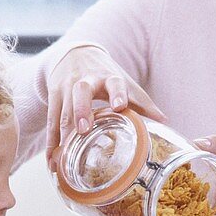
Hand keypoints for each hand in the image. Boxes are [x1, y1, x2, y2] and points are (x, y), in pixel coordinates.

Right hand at [45, 43, 165, 164]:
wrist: (76, 54)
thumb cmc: (105, 73)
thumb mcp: (124, 82)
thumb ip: (141, 102)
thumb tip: (164, 120)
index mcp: (109, 77)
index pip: (114, 83)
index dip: (117, 94)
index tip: (119, 106)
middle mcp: (86, 80)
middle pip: (81, 93)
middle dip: (81, 110)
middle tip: (83, 129)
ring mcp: (66, 88)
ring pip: (62, 110)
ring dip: (62, 135)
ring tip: (62, 158)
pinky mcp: (53, 96)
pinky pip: (51, 121)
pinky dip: (51, 142)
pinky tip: (52, 161)